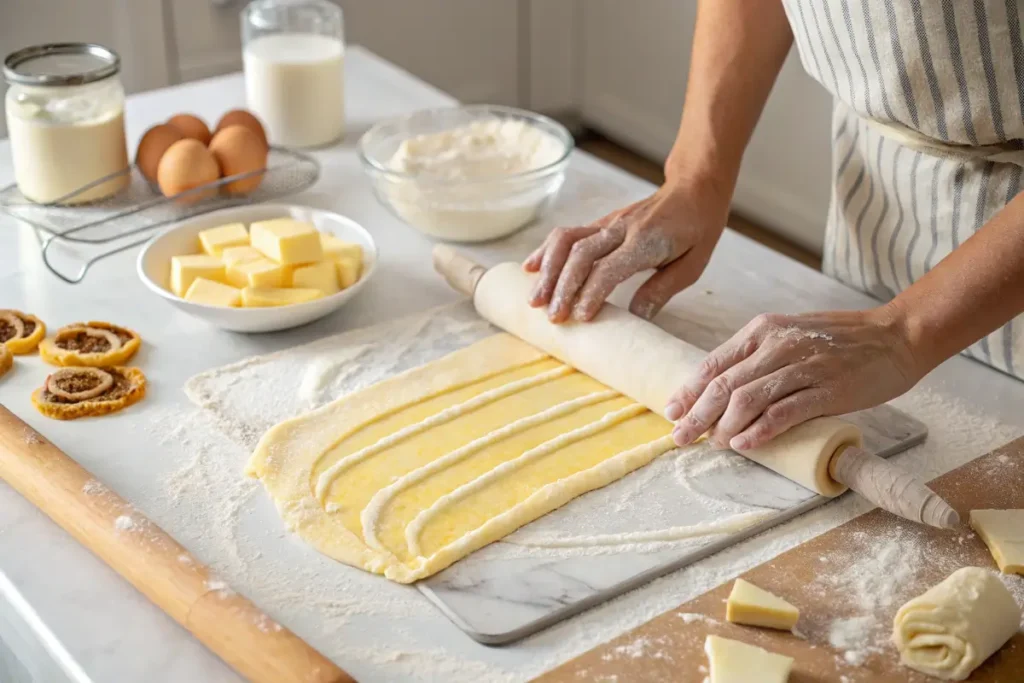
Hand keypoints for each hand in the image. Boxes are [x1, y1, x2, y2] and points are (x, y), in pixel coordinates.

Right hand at [523, 176, 729, 322]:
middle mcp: (621, 229)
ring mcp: (607, 223)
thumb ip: (662, 290)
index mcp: (646, 242)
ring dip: (547, 269)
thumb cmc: (698, 228)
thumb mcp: (692, 265)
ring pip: (566, 240)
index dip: (592, 293)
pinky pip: (567, 234)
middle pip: (580, 255)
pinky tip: (531, 268)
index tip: (580, 317)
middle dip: (562, 287)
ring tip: (534, 298)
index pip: (610, 268)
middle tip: (552, 317)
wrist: (694, 187)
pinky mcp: (600, 223)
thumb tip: (636, 318)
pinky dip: (546, 251)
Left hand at [665, 306, 921, 449]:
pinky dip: (760, 431)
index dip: (689, 390)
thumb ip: (759, 357)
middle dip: (697, 414)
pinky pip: (784, 412)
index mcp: (763, 330)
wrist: (896, 336)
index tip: (671, 412)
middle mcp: (777, 345)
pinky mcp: (827, 389)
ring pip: (748, 399)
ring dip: (725, 426)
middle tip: (681, 437)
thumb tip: (722, 390)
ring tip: (715, 444)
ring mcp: (802, 366)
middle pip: (724, 384)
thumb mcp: (790, 335)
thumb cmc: (840, 340)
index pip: (714, 363)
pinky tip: (745, 444)